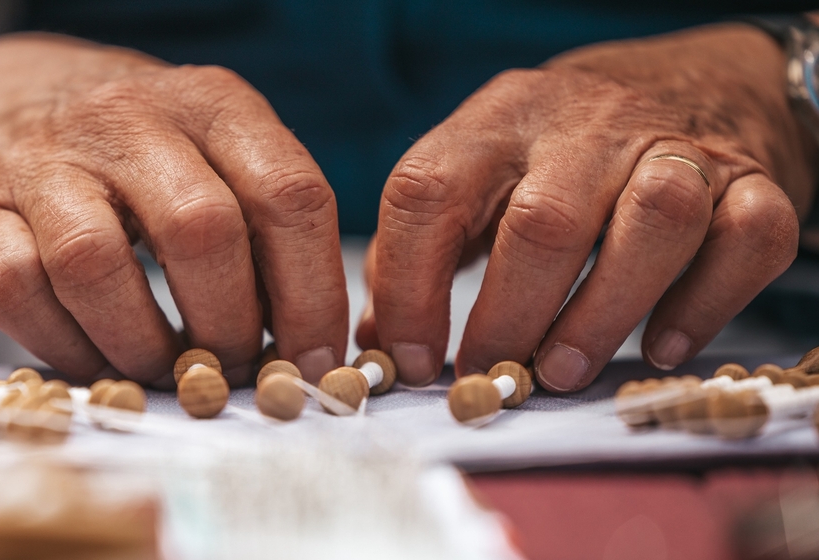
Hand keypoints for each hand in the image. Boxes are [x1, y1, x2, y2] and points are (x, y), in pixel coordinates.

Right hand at [0, 35, 346, 384]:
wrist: (11, 103)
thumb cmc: (146, 154)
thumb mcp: (221, 157)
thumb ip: (270, 232)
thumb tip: (306, 349)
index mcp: (213, 103)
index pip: (289, 195)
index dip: (312, 294)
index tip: (313, 360)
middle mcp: (129, 118)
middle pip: (200, 232)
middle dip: (228, 327)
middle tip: (232, 370)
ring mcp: (45, 160)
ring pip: (97, 267)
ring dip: (143, 347)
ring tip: (166, 370)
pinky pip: (17, 293)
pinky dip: (67, 348)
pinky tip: (100, 359)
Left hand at [358, 24, 814, 390]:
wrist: (691, 79)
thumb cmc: (563, 149)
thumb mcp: (483, 170)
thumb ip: (428, 246)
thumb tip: (381, 339)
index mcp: (500, 119)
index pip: (427, 192)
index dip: (408, 286)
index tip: (410, 360)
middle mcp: (586, 123)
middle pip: (543, 223)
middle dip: (508, 317)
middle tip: (491, 376)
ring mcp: (677, 145)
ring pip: (652, 225)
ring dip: (602, 315)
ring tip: (564, 369)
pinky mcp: (753, 178)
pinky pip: (745, 240)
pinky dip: (704, 305)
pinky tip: (662, 346)